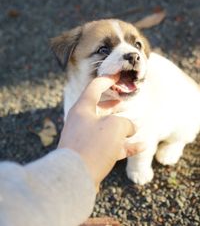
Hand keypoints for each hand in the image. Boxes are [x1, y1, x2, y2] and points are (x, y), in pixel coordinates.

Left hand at [58, 75, 143, 189]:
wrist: (74, 178)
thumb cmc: (93, 146)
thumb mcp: (114, 127)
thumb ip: (126, 123)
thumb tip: (130, 127)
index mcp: (83, 108)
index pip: (94, 87)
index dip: (108, 79)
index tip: (118, 75)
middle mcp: (81, 121)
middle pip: (99, 108)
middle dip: (113, 104)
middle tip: (124, 100)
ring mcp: (85, 138)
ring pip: (105, 127)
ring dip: (121, 126)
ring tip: (136, 125)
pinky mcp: (90, 154)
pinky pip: (109, 146)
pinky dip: (124, 145)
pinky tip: (141, 146)